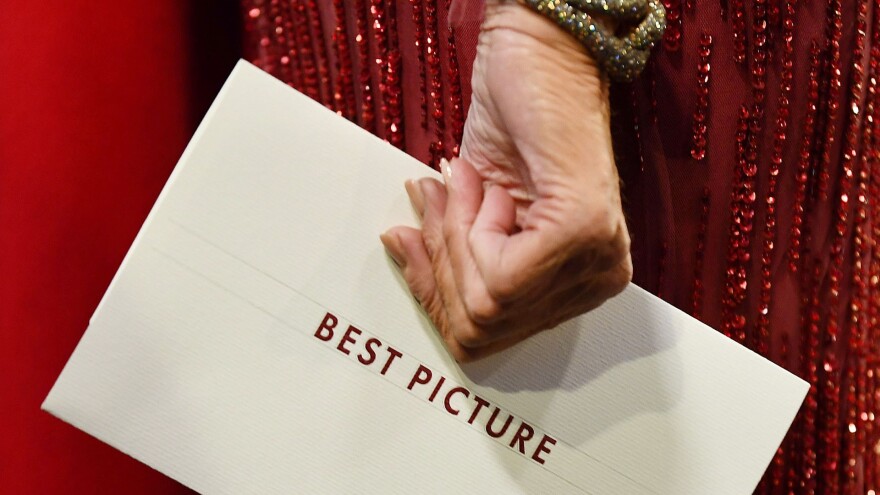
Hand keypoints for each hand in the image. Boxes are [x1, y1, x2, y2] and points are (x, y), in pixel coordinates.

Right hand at [381, 0, 631, 361]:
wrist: (537, 57)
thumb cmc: (511, 124)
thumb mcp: (469, 210)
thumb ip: (452, 257)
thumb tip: (402, 258)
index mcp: (578, 282)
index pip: (490, 337)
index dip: (434, 296)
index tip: (409, 242)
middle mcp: (597, 279)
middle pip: (484, 329)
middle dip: (440, 266)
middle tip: (437, 204)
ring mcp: (595, 260)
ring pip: (487, 306)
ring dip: (454, 238)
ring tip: (465, 186)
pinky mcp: (582, 232)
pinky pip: (497, 274)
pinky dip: (471, 225)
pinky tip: (488, 184)